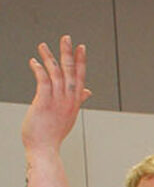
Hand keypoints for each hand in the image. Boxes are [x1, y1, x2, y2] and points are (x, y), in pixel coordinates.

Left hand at [22, 37, 90, 151]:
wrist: (44, 148)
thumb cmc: (53, 133)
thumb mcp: (69, 115)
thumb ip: (78, 100)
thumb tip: (87, 92)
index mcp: (74, 101)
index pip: (80, 77)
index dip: (81, 61)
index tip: (81, 47)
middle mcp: (68, 99)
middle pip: (70, 71)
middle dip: (68, 53)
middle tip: (66, 38)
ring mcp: (57, 100)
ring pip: (56, 74)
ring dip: (49, 58)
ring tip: (43, 46)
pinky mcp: (44, 102)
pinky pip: (43, 81)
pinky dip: (39, 70)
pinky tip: (34, 62)